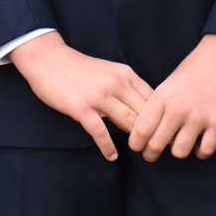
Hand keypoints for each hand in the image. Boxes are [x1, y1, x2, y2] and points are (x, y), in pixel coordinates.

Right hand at [10, 31, 153, 160]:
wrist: (49, 60)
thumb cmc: (80, 68)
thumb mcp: (111, 71)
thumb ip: (127, 87)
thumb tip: (146, 108)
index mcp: (126, 75)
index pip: (154, 99)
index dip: (163, 117)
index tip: (167, 132)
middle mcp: (117, 84)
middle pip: (145, 112)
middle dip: (154, 131)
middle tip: (158, 148)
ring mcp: (99, 96)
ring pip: (128, 121)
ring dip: (136, 140)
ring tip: (141, 152)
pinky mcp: (81, 108)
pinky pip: (99, 132)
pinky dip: (107, 146)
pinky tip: (112, 156)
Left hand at [128, 35, 215, 162]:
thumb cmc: (192, 71)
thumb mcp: (166, 85)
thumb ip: (156, 108)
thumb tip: (144, 133)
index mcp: (162, 98)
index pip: (141, 130)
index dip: (136, 144)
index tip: (138, 146)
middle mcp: (178, 109)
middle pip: (156, 145)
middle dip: (151, 154)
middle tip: (152, 153)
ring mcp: (199, 117)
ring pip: (179, 152)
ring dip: (178, 151)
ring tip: (179, 145)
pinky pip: (205, 151)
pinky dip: (200, 151)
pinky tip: (198, 143)